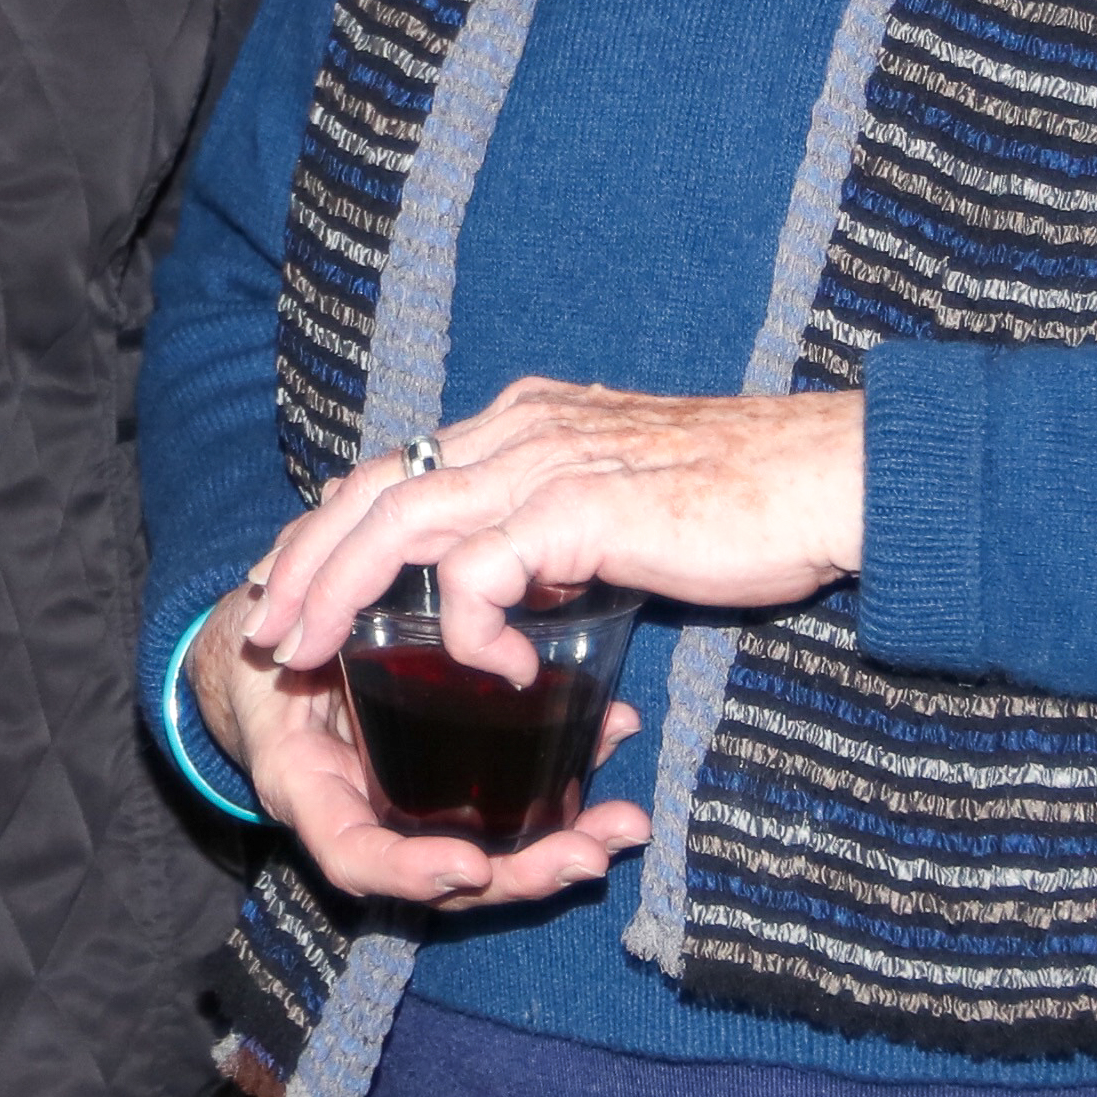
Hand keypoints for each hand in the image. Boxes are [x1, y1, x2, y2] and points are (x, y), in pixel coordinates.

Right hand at [186, 583, 642, 914]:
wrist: (279, 650)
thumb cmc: (272, 644)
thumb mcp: (272, 640)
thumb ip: (299, 627)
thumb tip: (315, 595)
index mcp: (310, 792)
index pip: (355, 858)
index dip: (411, 871)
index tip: (471, 867)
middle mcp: (368, 815)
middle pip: (449, 877)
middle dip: (524, 873)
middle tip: (589, 854)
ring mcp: (416, 806)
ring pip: (493, 853)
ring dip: (565, 842)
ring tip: (624, 827)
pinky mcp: (457, 779)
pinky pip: (512, 798)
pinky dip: (566, 778)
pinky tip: (612, 735)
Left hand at [233, 377, 868, 674]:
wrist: (831, 479)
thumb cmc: (748, 504)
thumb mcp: (627, 512)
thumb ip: (565, 537)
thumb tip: (531, 588)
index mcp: (527, 421)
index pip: (397, 468)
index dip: (330, 527)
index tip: (288, 584)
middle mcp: (522, 427)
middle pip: (372, 489)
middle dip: (302, 563)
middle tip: (265, 632)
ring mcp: (548, 462)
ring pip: (398, 524)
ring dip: (338, 596)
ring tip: (312, 658)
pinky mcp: (580, 507)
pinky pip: (479, 575)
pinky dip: (469, 630)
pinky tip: (503, 675)